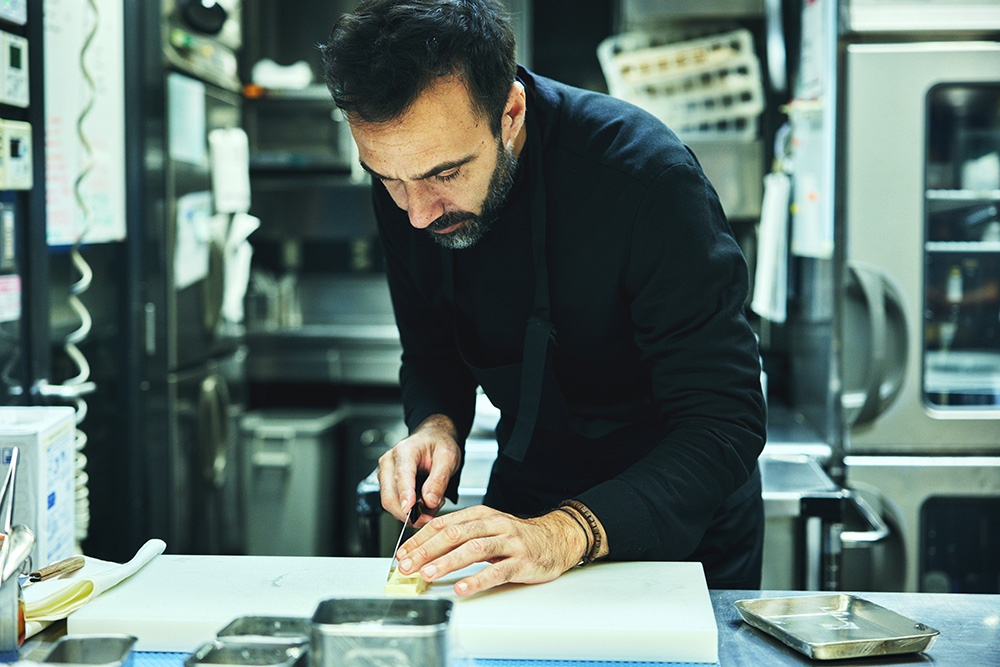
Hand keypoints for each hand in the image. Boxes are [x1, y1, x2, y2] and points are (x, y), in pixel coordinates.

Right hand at [377, 414, 461, 526]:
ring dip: (412, 512)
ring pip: (391, 503)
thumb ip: (439, 479)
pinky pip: (394, 504)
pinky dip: (410, 510)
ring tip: (433, 501)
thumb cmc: (438, 444)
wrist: (433, 439)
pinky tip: (424, 502)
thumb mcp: (448, 458)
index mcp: (405, 451)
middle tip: (432, 515)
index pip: (401, 476)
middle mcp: (389, 462)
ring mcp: (385, 474)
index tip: (410, 510)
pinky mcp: (387, 484)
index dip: (405, 495)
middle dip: (410, 513)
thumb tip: (429, 501)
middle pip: (390, 496)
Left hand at [394, 505, 589, 595]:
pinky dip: (477, 580)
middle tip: (408, 565)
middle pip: (455, 535)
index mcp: (481, 515)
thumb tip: (425, 547)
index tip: (403, 553)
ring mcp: (508, 542)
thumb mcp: (487, 527)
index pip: (444, 524)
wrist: (555, 539)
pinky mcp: (521, 562)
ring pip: (473, 549)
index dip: (420, 539)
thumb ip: (461, 534)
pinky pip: (497, 571)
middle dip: (427, 550)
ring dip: (447, 562)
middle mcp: (494, 524)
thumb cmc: (516, 536)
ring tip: (428, 574)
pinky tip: (462, 587)